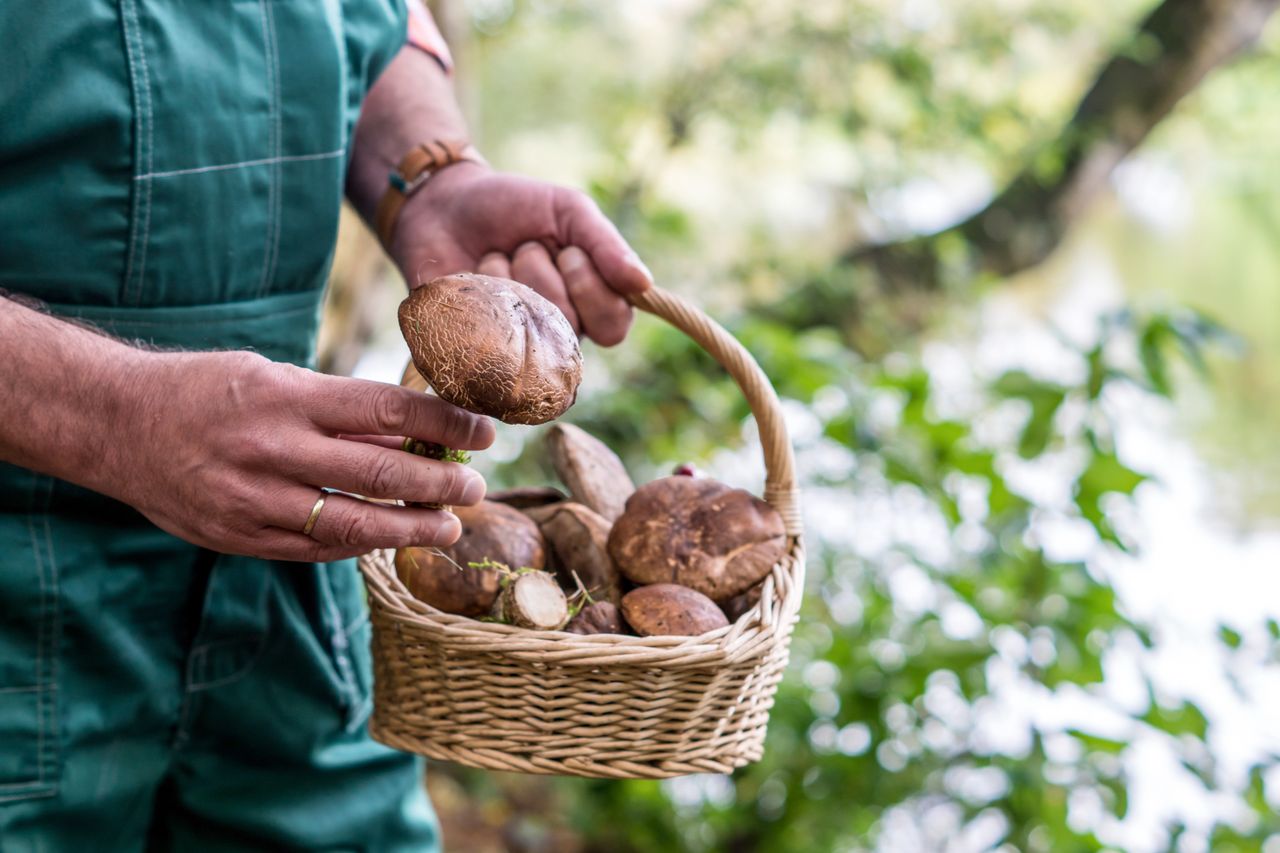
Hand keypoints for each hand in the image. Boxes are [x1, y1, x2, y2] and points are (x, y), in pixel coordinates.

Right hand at [106, 350, 494, 561]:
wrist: (117, 424)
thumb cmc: (208, 390)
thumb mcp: (275, 378)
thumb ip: (340, 412)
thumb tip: (415, 437)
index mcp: (287, 397)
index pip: (388, 412)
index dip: (446, 425)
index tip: (484, 432)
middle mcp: (272, 449)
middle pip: (380, 475)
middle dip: (441, 485)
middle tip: (475, 487)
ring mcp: (253, 499)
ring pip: (352, 524)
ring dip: (411, 529)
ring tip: (448, 526)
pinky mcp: (237, 536)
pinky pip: (314, 549)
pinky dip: (359, 545)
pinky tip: (389, 539)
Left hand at [390, 163, 652, 346]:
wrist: (443, 202)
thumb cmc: (513, 207)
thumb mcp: (568, 210)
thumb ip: (606, 244)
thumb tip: (644, 284)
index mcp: (588, 305)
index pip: (614, 327)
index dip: (592, 289)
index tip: (568, 250)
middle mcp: (554, 333)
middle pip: (568, 328)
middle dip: (542, 274)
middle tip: (525, 247)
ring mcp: (512, 345)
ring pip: (525, 330)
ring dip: (507, 277)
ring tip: (493, 257)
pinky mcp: (469, 349)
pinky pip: (482, 334)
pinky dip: (475, 290)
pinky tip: (467, 275)